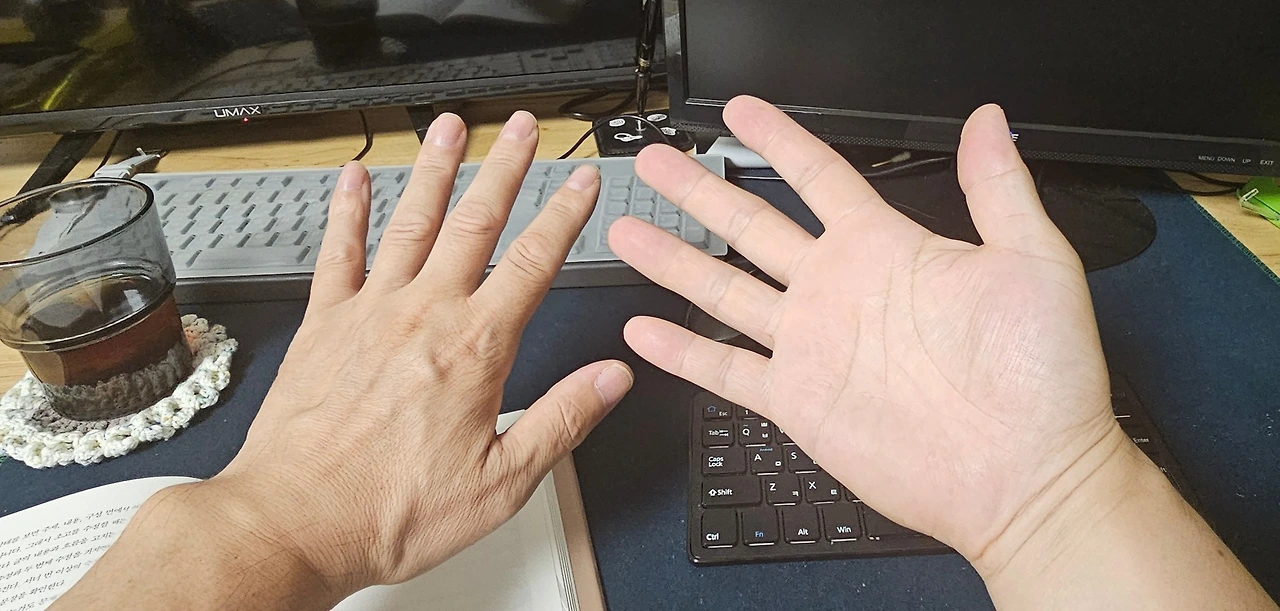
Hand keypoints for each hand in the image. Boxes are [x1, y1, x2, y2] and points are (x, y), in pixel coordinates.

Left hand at [205, 111, 631, 591]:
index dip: (564, 216)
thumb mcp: (501, 482)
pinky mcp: (324, 325)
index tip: (580, 183)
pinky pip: (337, 252)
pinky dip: (346, 211)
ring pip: (411, 222)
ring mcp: (370, 314)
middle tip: (521, 130)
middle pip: (475, 224)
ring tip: (450, 127)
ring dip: (435, 170)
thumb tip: (611, 379)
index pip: (533, 263)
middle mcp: (423, 317)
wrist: (295, 522)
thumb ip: (562, 421)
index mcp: (474, 350)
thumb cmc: (389, 511)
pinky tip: (353, 178)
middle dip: (504, 169)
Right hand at [609, 96, 1126, 569]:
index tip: (741, 114)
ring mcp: (814, 346)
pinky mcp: (798, 401)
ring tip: (630, 232)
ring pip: (725, 290)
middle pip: (752, 226)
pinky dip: (684, 352)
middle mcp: (840, 291)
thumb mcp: (1036, 262)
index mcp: (888, 250)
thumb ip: (1000, 189)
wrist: (1025, 476)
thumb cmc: (1043, 378)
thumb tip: (988, 123)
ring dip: (675, 261)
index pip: (818, 178)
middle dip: (701, 191)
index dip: (777, 141)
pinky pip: (728, 370)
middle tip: (660, 163)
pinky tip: (646, 331)